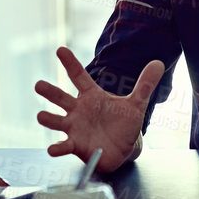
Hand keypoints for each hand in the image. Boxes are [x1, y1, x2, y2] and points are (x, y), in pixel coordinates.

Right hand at [35, 47, 163, 172]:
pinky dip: (57, 148)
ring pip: (56, 121)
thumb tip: (159, 63)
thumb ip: (145, 84)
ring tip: (41, 116)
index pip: (78, 76)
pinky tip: (52, 149)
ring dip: (48, 119)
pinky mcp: (75, 145)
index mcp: (91, 96)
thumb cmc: (124, 124)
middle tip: (38, 84)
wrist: (123, 149)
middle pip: (60, 98)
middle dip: (49, 91)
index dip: (70, 63)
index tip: (60, 49)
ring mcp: (74, 128)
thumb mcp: (136, 104)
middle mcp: (78, 110)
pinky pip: (63, 146)